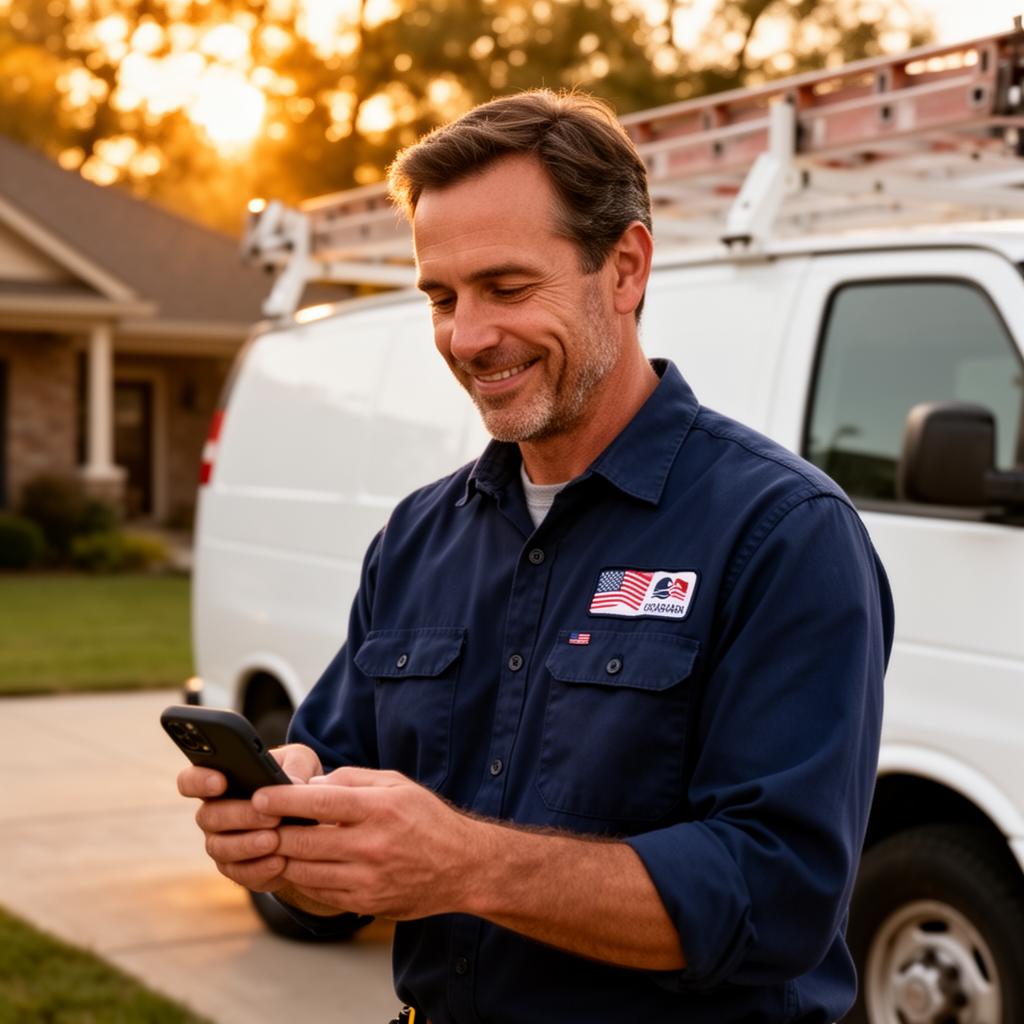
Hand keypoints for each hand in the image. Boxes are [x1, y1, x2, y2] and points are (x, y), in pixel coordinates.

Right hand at [176, 743, 323, 892]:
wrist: (313, 819)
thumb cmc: (299, 779)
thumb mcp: (302, 762)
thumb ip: (295, 765)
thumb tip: (290, 783)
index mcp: (221, 782)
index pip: (191, 781)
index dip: (198, 781)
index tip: (220, 782)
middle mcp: (214, 814)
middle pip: (208, 816)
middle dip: (239, 815)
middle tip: (270, 816)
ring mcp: (222, 844)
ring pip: (220, 848)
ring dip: (247, 844)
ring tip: (274, 840)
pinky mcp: (239, 869)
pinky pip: (240, 874)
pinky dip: (260, 868)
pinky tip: (280, 861)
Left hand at [253, 767, 478, 918]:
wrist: (463, 866)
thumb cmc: (427, 819)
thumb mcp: (396, 785)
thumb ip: (351, 780)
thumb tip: (308, 786)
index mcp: (380, 809)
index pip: (320, 803)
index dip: (283, 800)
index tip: (258, 795)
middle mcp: (373, 846)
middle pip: (304, 842)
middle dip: (273, 832)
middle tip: (257, 823)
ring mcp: (368, 879)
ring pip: (305, 871)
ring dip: (283, 857)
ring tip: (274, 843)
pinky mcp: (366, 902)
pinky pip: (319, 892)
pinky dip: (302, 877)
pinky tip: (300, 863)